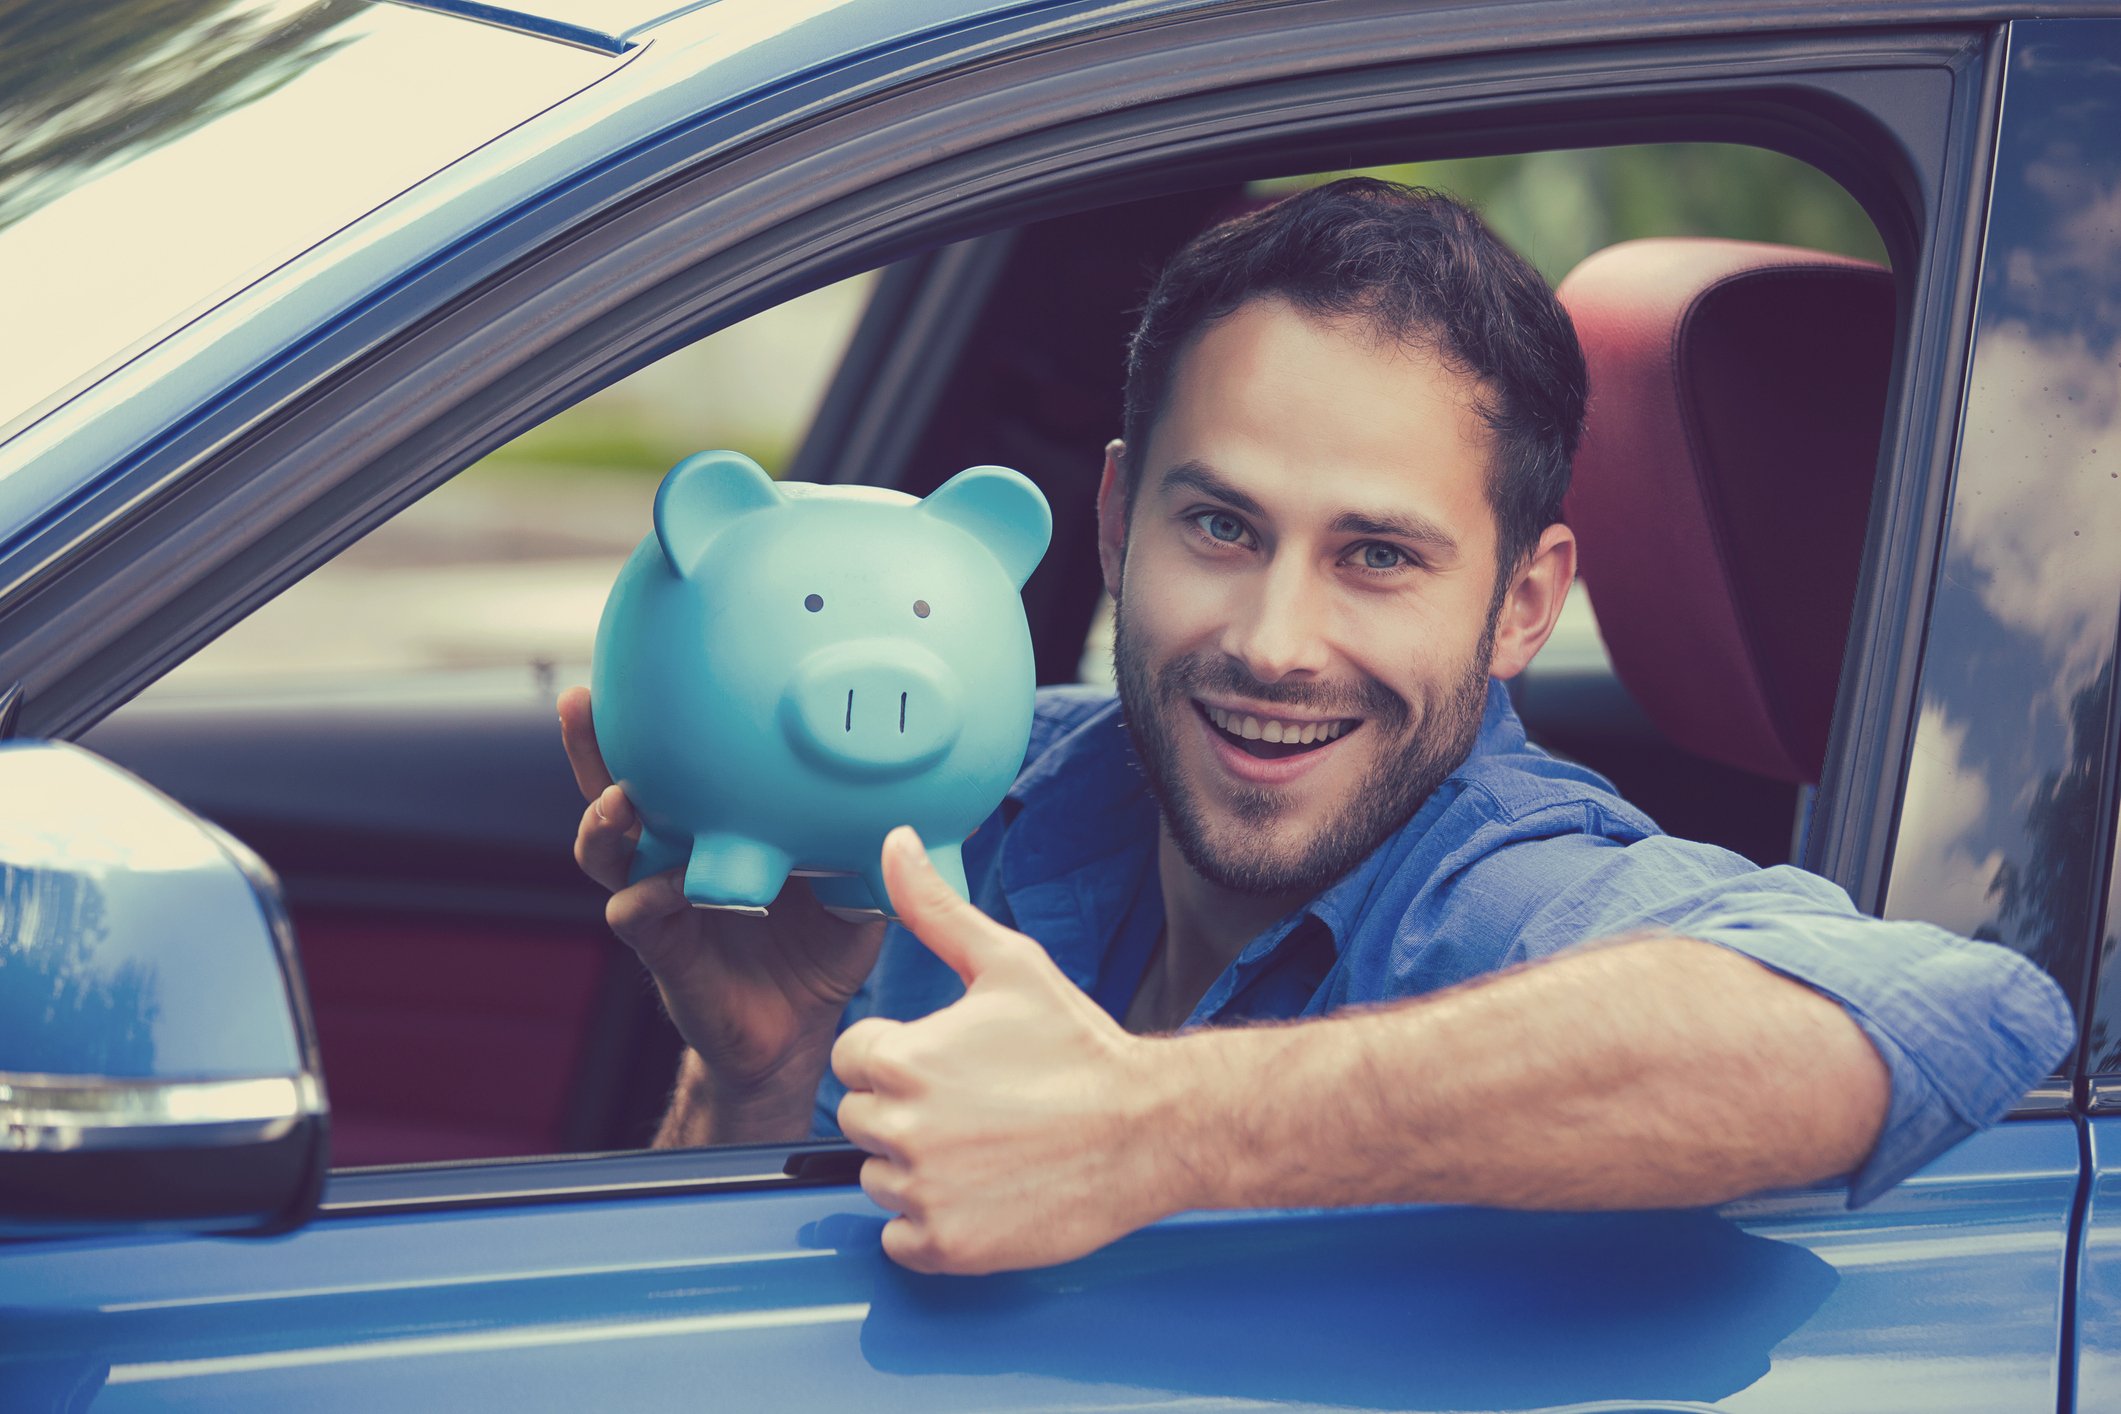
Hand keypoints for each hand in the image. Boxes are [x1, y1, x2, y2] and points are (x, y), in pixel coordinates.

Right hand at [559, 686, 883, 1139]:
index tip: (634, 668)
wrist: (799, 1034)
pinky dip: (645, 896)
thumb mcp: (855, 887)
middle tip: (581, 703)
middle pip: (614, 790)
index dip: (646, 723)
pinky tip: (659, 884)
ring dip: (604, 822)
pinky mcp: (664, 953)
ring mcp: (661, 903)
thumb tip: (935, 803)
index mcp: (711, 831)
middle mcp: (673, 859)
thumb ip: (873, 844)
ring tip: (618, 798)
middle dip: (591, 747)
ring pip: (607, 854)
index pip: (669, 766)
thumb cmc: (822, 951)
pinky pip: (638, 917)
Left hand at [832, 826, 1186, 1273]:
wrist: (1149, 1130)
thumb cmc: (1079, 1047)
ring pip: (880, 1179)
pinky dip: (931, 1225)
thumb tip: (894, 844)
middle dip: (906, 1111)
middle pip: (862, 1120)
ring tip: (986, 1147)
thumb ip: (935, 908)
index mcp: (902, 1059)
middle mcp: (902, 1128)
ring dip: (919, 1168)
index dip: (897, 1056)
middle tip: (976, 1105)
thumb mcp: (1008, 963)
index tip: (950, 1063)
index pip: (851, 1059)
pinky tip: (982, 1193)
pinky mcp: (946, 1246)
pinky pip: (901, 1239)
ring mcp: (923, 1192)